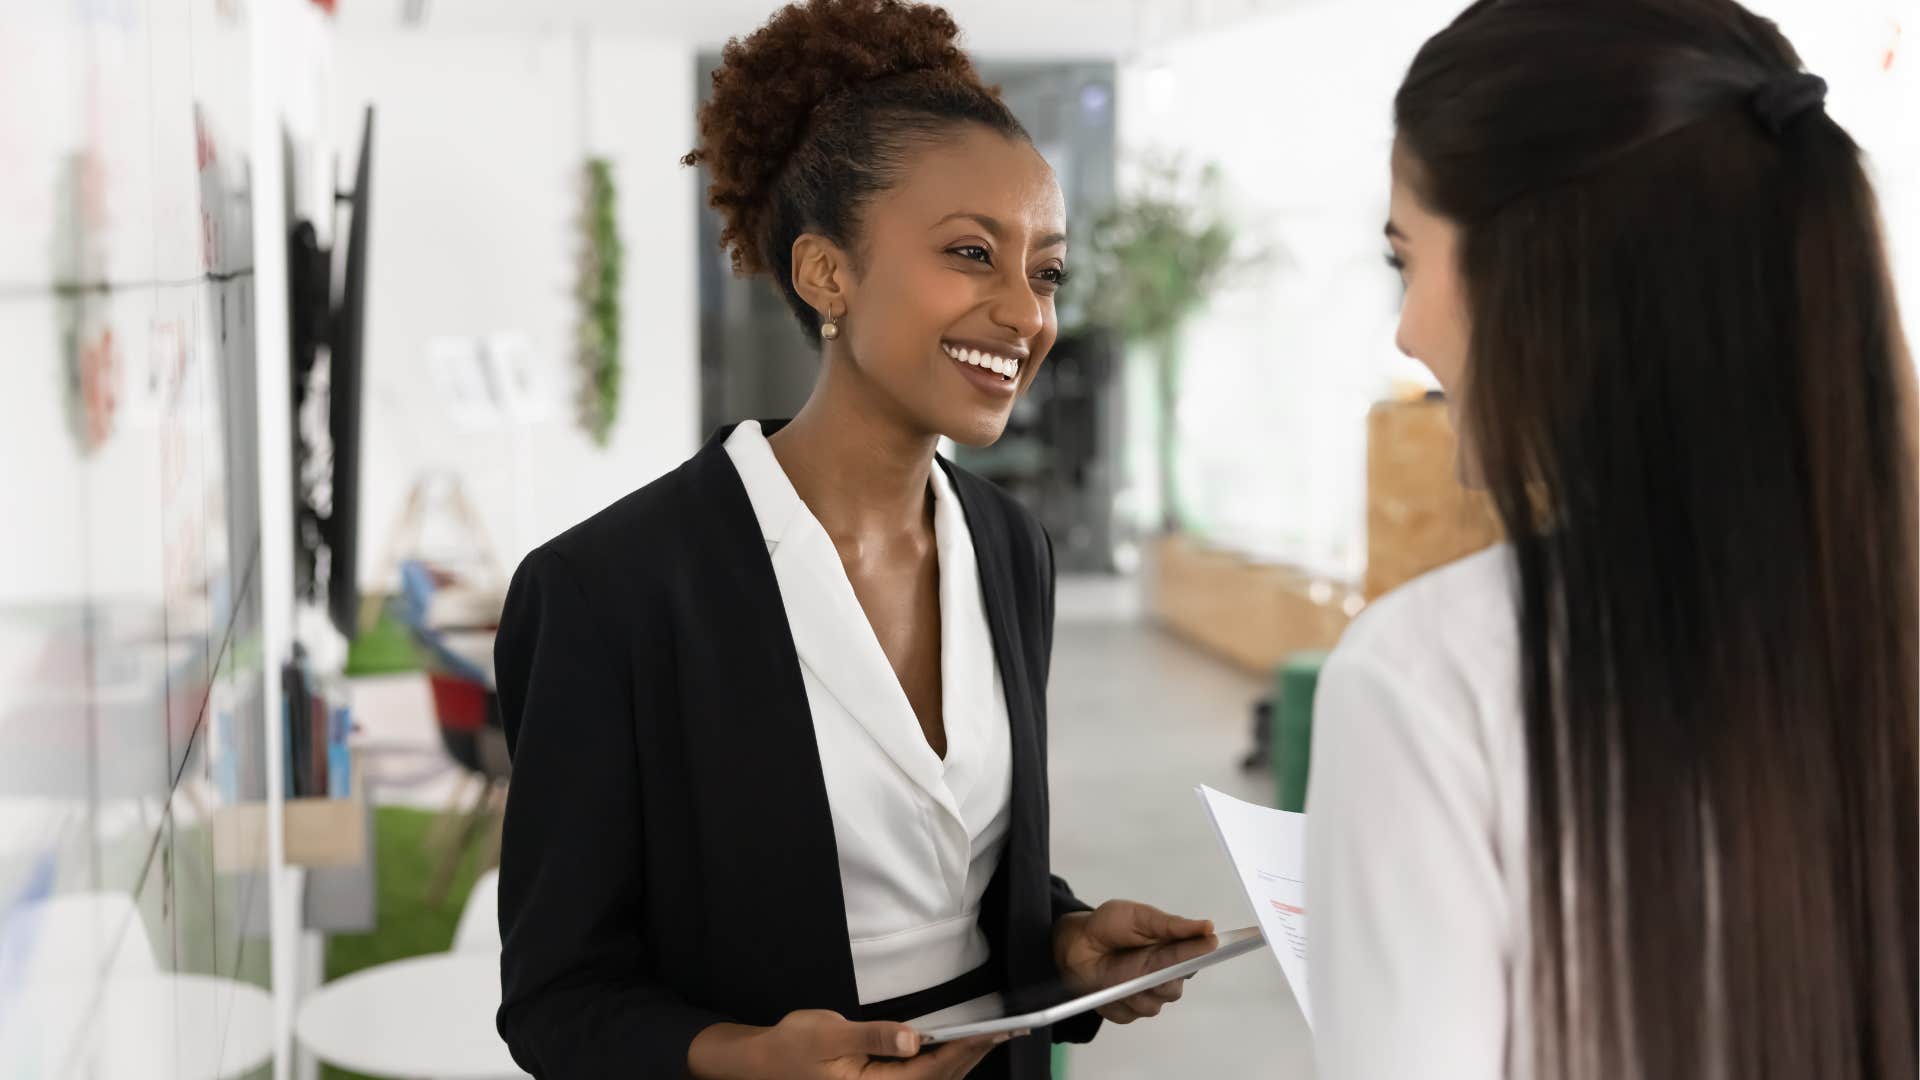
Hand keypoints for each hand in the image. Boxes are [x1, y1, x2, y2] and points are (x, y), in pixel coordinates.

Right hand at [688, 1010, 1007, 1079]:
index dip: (966, 1049)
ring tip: (991, 1038)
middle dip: (974, 1054)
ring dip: (963, 1060)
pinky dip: (943, 1066)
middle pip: (940, 1078)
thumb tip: (911, 1038)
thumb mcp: (830, 1033)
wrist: (763, 1064)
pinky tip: (956, 1051)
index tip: (995, 1031)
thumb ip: (874, 1036)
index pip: (932, 1070)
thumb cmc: (793, 1047)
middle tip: (1008, 1030)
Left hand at [1052, 900, 1215, 1023]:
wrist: (1075, 943)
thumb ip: (1170, 924)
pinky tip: (1106, 987)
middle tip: (1147, 965)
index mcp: (1171, 952)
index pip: (1195, 960)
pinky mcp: (1125, 1011)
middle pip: (1174, 990)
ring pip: (1152, 1006)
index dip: (1202, 955)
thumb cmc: (1108, 926)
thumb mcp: (1138, 916)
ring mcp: (1143, 995)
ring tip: (1116, 974)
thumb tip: (1206, 926)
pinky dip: (1115, 1001)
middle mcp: (1161, 976)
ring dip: (1134, 991)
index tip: (1210, 945)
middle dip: (1161, 978)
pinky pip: (1128, 1014)